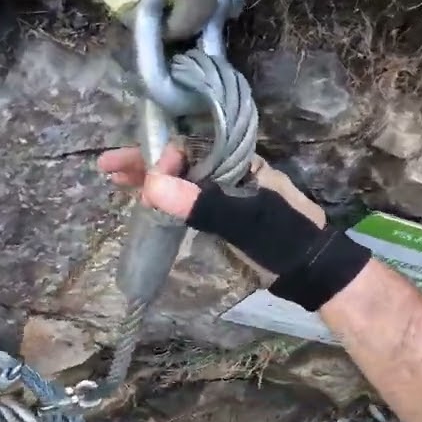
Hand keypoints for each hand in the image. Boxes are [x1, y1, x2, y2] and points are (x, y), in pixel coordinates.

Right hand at [99, 146, 365, 311]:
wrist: (314, 273)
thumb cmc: (284, 239)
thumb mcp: (243, 221)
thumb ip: (202, 203)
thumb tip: (153, 185)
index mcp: (238, 162)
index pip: (190, 148)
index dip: (159, 156)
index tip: (135, 173)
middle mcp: (230, 173)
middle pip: (181, 160)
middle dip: (144, 162)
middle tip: (107, 167)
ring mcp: (226, 196)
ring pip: (181, 180)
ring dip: (149, 179)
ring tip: (114, 180)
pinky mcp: (223, 218)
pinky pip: (187, 200)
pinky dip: (164, 198)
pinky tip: (146, 202)